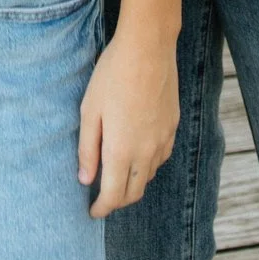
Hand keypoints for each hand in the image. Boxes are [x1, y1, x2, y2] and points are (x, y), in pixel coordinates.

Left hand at [78, 29, 179, 218]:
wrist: (148, 47)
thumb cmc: (113, 75)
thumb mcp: (90, 110)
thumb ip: (87, 149)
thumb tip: (85, 180)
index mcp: (121, 150)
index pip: (113, 196)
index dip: (101, 208)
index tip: (92, 212)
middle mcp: (146, 152)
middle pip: (134, 193)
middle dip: (117, 201)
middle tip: (102, 197)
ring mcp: (163, 140)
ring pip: (148, 176)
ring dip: (133, 182)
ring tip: (117, 173)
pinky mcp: (173, 126)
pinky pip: (161, 157)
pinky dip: (147, 165)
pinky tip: (137, 152)